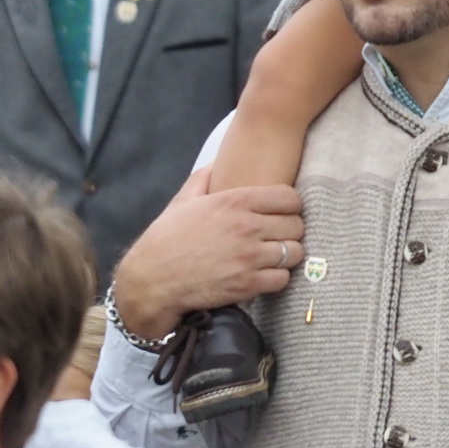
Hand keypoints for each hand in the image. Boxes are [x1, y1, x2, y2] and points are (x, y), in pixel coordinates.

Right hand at [110, 170, 305, 341]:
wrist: (151, 280)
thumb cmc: (166, 238)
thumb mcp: (184, 200)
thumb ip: (204, 178)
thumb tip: (216, 163)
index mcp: (235, 201)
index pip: (289, 198)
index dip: (290, 205)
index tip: (282, 212)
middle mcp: (247, 227)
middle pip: (297, 225)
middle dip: (290, 231)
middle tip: (279, 236)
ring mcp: (249, 257)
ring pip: (294, 253)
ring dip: (287, 255)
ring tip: (275, 256)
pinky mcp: (248, 285)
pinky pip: (283, 279)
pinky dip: (277, 278)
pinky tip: (265, 275)